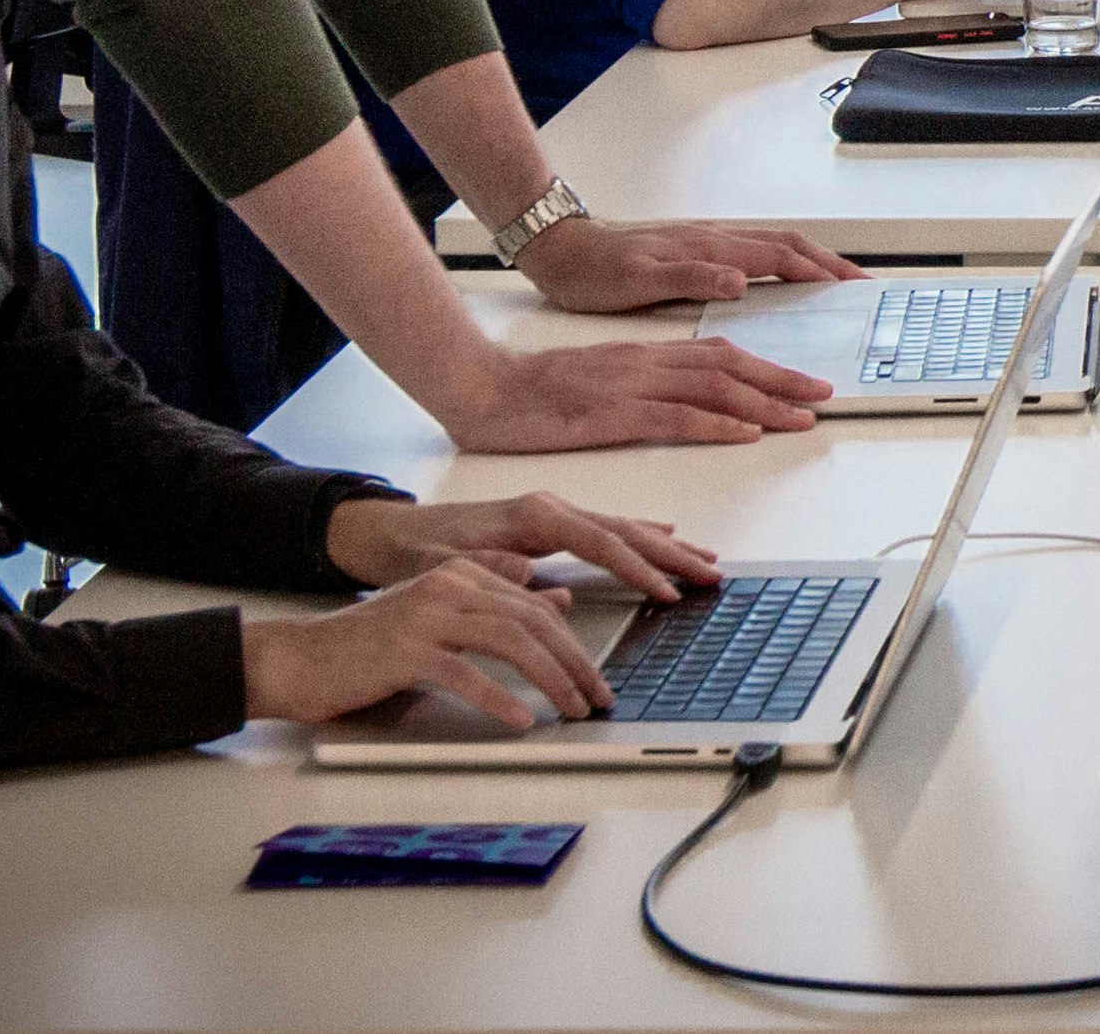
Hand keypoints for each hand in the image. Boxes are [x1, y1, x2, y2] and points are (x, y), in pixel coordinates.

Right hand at [241, 557, 612, 725]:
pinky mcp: (403, 650)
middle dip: (574, 662)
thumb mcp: (439, 621)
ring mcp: (425, 615)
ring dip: (550, 679)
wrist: (299, 658)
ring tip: (572, 709)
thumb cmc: (369, 648)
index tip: (596, 680)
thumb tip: (558, 605)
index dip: (574, 645)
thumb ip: (494, 610)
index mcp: (461, 575)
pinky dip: (498, 698)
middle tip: (598, 698)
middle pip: (532, 620)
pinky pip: (464, 673)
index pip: (535, 607)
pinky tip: (520, 719)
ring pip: (510, 640)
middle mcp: (448, 587)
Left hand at [328, 490, 720, 602]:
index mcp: (532, 515)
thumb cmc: (415, 552)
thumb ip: (493, 572)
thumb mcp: (446, 567)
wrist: (388, 534)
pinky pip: (607, 530)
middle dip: (671, 554)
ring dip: (665, 547)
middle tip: (711, 575)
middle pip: (625, 530)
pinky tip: (662, 541)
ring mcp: (552, 514)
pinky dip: (641, 538)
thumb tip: (539, 579)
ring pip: (622, 528)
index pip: (600, 541)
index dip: (637, 567)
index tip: (668, 590)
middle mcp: (549, 508)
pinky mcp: (549, 525)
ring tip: (704, 562)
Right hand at [424, 333, 837, 451]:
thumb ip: (638, 392)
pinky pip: (675, 416)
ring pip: (713, 387)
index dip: (764, 368)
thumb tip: (680, 408)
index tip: (800, 382)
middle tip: (824, 395)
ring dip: (765, 402)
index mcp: (642, 356)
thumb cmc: (530, 394)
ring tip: (803, 415)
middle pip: (728, 365)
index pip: (717, 355)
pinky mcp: (611, 413)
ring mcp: (630, 385)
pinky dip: (717, 422)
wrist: (480, 387)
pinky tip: (745, 431)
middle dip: (781, 380)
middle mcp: (644, 363)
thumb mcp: (596, 386)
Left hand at [516, 210, 863, 310]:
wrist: (561, 249)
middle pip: (786, 245)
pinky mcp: (694, 249)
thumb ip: (691, 278)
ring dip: (809, 260)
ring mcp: (705, 241)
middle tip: (860, 282)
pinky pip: (752, 252)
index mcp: (707, 248)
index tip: (850, 285)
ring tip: (834, 278)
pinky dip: (781, 262)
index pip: (779, 256)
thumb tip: (740, 279)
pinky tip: (782, 276)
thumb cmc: (593, 271)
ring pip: (771, 245)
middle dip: (828, 262)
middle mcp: (712, 239)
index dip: (819, 271)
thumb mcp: (637, 281)